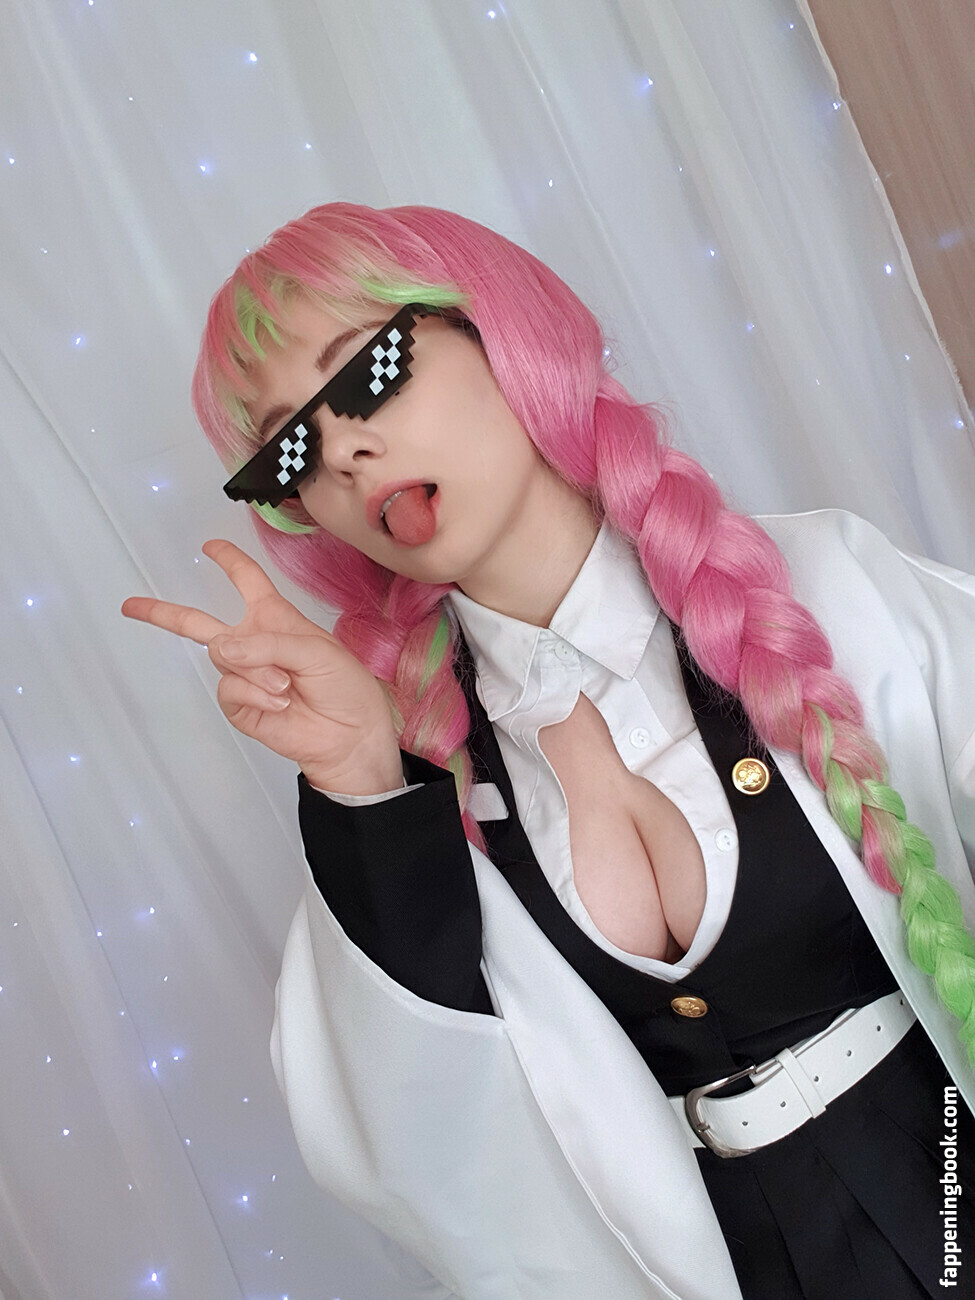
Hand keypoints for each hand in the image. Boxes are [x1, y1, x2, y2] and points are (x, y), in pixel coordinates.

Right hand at [121, 539, 402, 794]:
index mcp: (274, 617)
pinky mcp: (239, 704)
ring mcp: (242, 674)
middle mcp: (252, 642)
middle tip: (130, 605)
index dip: (229, 561)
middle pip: (197, 622)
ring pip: (223, 658)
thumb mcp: (316, 650)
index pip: (247, 581)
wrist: (348, 735)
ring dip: (257, 671)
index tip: (210, 546)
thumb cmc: (343, 685)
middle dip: (162, 613)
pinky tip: (279, 702)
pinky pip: (228, 688)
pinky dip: (254, 693)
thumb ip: (267, 643)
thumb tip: (220, 648)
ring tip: (288, 686)